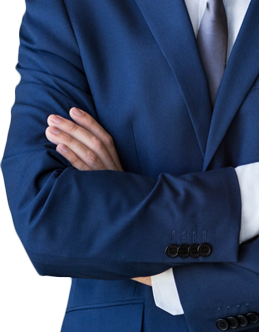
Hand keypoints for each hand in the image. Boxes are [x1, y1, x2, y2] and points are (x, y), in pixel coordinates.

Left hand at [45, 108, 151, 284]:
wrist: (135, 221)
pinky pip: (84, 172)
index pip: (104, 136)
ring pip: (88, 153)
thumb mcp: (114, 179)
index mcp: (117, 162)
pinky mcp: (98, 190)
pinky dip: (71, 158)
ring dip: (68, 139)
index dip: (89, 122)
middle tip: (52, 117)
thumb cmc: (120, 200)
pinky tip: (59, 148)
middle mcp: (112, 168)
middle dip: (72, 127)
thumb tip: (83, 147)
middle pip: (93, 142)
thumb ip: (103, 164)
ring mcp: (106, 179)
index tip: (73, 109)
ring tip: (50, 129)